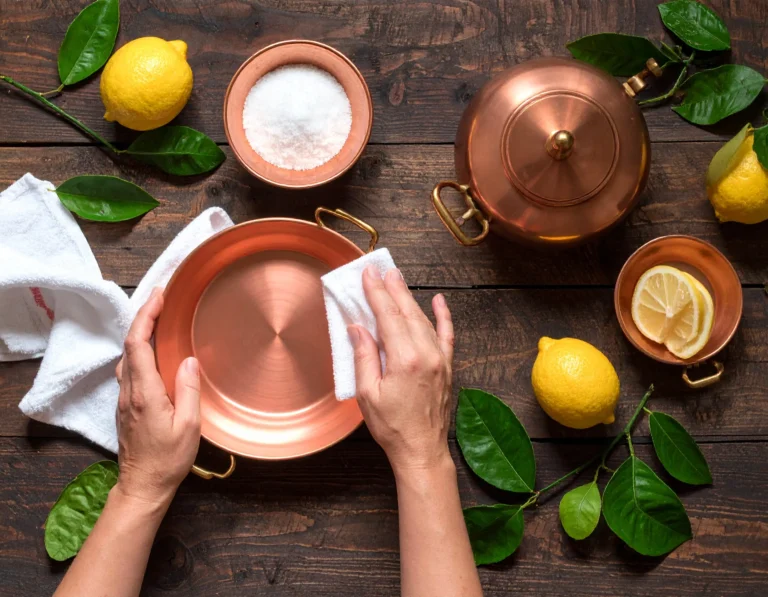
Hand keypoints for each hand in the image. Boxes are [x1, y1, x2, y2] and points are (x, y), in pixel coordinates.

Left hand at [114, 287, 200, 506]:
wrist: (143, 486)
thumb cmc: (168, 459)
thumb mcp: (189, 426)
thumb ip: (188, 390)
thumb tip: (188, 359)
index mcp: (144, 393)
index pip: (138, 344)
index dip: (146, 316)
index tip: (160, 295)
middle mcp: (128, 391)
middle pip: (129, 345)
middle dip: (143, 317)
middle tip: (162, 298)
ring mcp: (124, 399)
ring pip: (127, 356)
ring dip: (140, 333)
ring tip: (159, 318)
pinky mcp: (126, 406)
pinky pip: (130, 369)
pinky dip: (140, 350)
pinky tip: (153, 350)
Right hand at [349, 266, 454, 474]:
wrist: (422, 450)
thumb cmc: (392, 427)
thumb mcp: (367, 394)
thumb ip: (363, 357)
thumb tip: (357, 328)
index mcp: (405, 360)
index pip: (388, 316)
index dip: (376, 293)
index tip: (368, 275)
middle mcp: (427, 354)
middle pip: (407, 312)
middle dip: (393, 288)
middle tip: (382, 270)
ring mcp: (440, 359)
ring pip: (424, 320)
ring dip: (410, 298)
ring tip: (397, 281)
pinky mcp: (447, 366)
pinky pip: (446, 334)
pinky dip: (443, 316)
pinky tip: (439, 300)